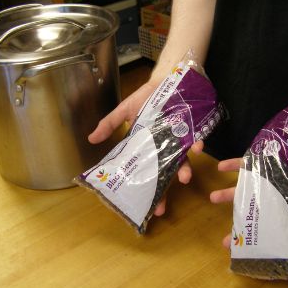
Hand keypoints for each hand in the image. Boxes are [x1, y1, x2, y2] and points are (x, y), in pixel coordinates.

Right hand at [88, 80, 204, 215]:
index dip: (146, 189)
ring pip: (181, 161)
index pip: (146, 172)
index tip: (143, 206)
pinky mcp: (192, 130)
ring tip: (183, 178)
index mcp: (147, 146)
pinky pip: (195, 140)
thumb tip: (90, 139)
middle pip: (163, 174)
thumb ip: (110, 124)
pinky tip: (197, 148)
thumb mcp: (125, 110)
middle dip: (163, 191)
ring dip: (183, 170)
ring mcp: (178, 141)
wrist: (168, 79)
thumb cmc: (146, 98)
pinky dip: (197, 144)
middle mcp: (164, 148)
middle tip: (161, 208)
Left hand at [211, 100, 287, 246]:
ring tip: (214, 198)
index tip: (250, 250)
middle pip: (260, 207)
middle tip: (226, 235)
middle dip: (243, 219)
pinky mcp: (272, 155)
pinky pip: (250, 161)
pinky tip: (222, 167)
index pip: (280, 224)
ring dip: (232, 191)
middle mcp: (284, 190)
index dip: (266, 237)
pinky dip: (236, 164)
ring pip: (250, 185)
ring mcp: (276, 173)